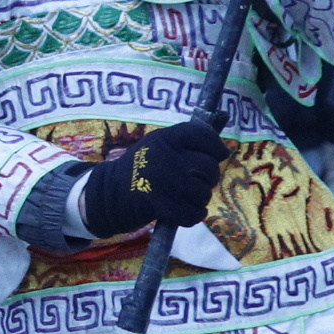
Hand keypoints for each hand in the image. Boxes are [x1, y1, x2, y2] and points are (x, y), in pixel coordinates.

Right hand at [82, 120, 227, 236]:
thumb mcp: (158, 144)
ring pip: (203, 192)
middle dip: (208, 177)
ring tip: (186, 196)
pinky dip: (194, 215)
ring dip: (200, 198)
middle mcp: (165, 157)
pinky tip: (187, 210)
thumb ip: (188, 138)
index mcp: (165, 138)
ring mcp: (163, 182)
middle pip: (208, 167)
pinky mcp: (160, 206)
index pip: (203, 135)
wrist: (108, 194)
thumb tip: (225, 118)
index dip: (216, 147)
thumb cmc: (140, 167)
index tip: (218, 154)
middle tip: (196, 180)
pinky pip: (193, 213)